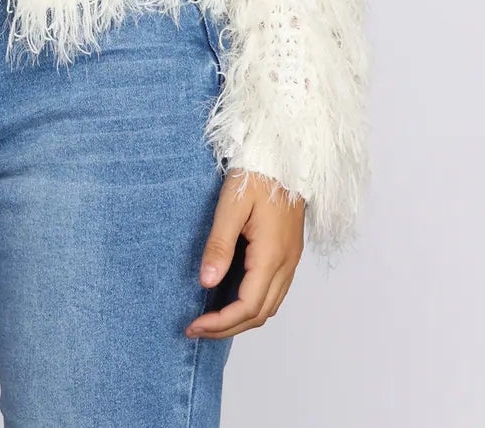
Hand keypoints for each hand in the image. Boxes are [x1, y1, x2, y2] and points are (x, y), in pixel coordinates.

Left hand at [186, 171, 304, 337]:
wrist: (286, 155)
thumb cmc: (258, 175)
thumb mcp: (231, 206)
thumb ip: (219, 245)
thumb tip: (207, 282)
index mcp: (272, 255)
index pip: (247, 306)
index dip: (220, 323)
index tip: (194, 325)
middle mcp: (286, 264)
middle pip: (260, 314)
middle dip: (228, 328)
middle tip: (196, 329)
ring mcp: (290, 260)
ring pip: (269, 306)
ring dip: (241, 319)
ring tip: (211, 319)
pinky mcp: (288, 253)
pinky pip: (273, 291)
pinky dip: (252, 304)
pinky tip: (230, 297)